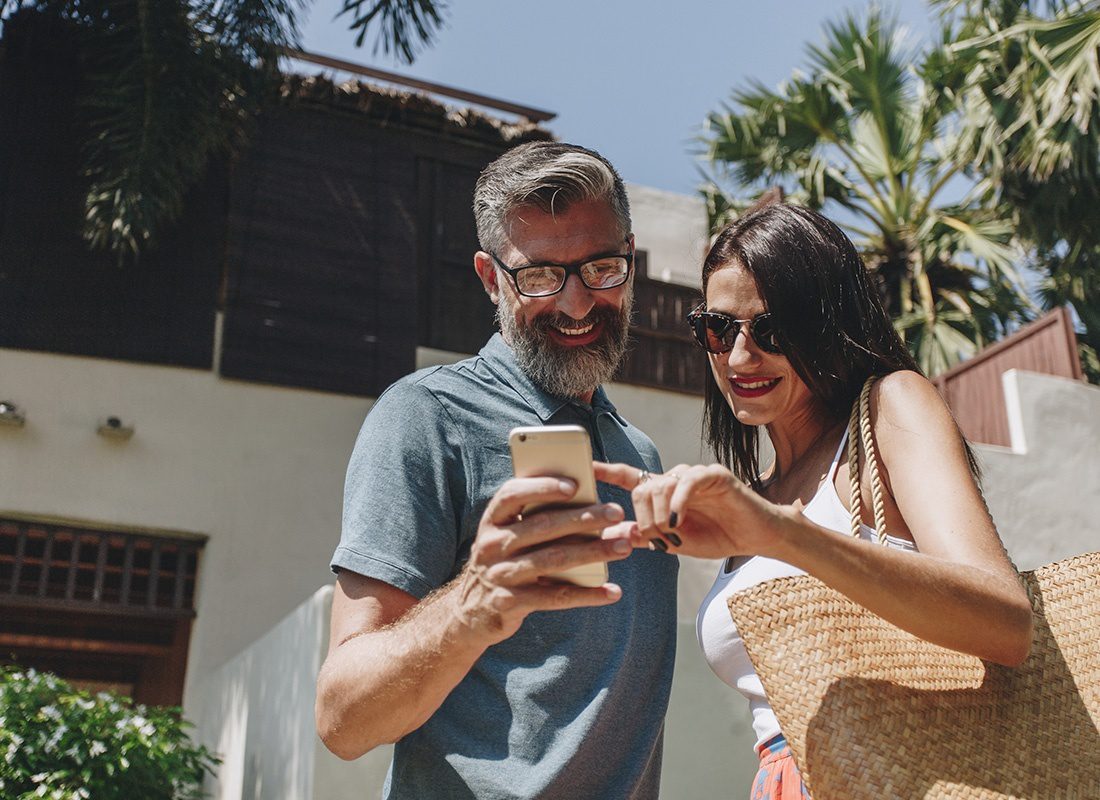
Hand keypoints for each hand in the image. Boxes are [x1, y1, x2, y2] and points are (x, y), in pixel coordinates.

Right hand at [452, 477, 632, 644]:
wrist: (470, 611)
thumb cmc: (505, 562)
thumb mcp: (510, 538)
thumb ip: (541, 521)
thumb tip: (595, 509)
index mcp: (492, 521)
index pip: (512, 495)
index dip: (542, 487)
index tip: (575, 485)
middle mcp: (491, 545)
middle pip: (542, 526)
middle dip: (583, 518)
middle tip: (617, 513)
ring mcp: (500, 575)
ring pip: (553, 560)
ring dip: (593, 552)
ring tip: (624, 546)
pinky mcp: (511, 603)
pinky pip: (555, 597)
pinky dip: (587, 594)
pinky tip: (612, 591)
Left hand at [595, 462, 796, 559]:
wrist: (754, 538)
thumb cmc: (715, 537)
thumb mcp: (672, 542)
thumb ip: (642, 536)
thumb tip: (608, 535)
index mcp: (662, 492)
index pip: (629, 477)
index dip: (606, 471)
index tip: (585, 468)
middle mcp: (675, 478)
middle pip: (641, 488)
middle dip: (642, 517)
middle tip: (655, 538)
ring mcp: (693, 474)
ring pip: (660, 485)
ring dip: (659, 515)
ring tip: (671, 533)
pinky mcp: (713, 474)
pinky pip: (686, 482)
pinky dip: (678, 503)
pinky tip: (678, 521)